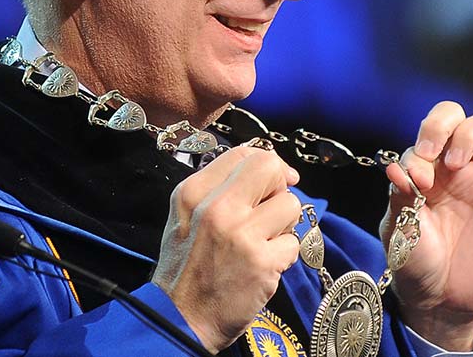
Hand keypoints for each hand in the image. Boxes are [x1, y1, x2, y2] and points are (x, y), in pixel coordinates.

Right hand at [152, 146, 303, 350]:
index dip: (267, 165)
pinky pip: (293, 243)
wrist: (179, 317)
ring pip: (291, 205)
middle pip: (270, 168)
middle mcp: (216, 207)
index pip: (244, 154)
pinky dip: (283, 256)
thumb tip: (270, 167)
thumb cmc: (186, 267)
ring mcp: (240, 234)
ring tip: (263, 243)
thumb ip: (219, 189)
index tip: (275, 181)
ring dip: (284, 226)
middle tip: (271, 210)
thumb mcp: (187, 216)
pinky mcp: (261, 262)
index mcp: (193, 192)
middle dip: (280, 187)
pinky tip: (264, 266)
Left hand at [379, 101, 472, 350]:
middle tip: (436, 154)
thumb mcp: (398, 230)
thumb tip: (394, 167)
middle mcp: (448, 167)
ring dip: (470, 136)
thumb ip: (399, 197)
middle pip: (452, 118)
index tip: (417, 184)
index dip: (418, 153)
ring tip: (458, 164)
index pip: (421, 141)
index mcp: (420, 170)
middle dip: (442, 125)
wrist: (441, 296)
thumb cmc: (415, 261)